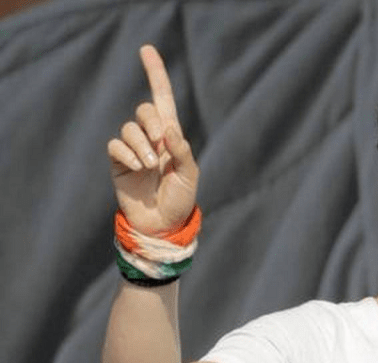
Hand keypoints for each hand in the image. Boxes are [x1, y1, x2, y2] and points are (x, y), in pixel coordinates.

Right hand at [107, 45, 199, 235]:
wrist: (162, 225)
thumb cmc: (181, 199)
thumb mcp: (189, 174)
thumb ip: (182, 150)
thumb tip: (168, 128)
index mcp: (172, 137)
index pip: (163, 99)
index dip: (156, 74)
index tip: (146, 50)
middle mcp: (151, 139)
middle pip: (145, 110)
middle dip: (152, 122)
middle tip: (162, 142)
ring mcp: (133, 150)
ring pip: (129, 128)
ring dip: (142, 144)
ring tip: (151, 165)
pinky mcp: (118, 163)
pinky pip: (115, 146)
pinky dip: (126, 153)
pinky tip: (137, 167)